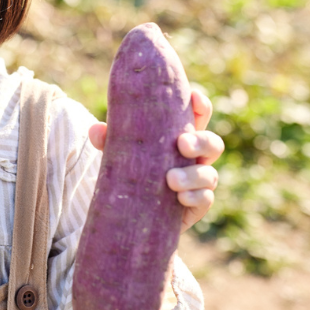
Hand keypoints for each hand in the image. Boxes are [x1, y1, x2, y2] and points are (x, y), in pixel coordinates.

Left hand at [88, 90, 223, 233]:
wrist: (133, 212)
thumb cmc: (131, 172)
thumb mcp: (119, 154)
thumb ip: (109, 141)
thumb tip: (97, 129)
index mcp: (180, 137)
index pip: (198, 117)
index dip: (201, 106)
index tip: (194, 97)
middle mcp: (195, 158)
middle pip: (212, 143)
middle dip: (200, 141)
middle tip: (181, 143)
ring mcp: (199, 181)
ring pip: (209, 174)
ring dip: (192, 175)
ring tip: (170, 179)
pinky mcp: (198, 204)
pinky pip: (205, 199)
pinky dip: (194, 197)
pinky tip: (180, 197)